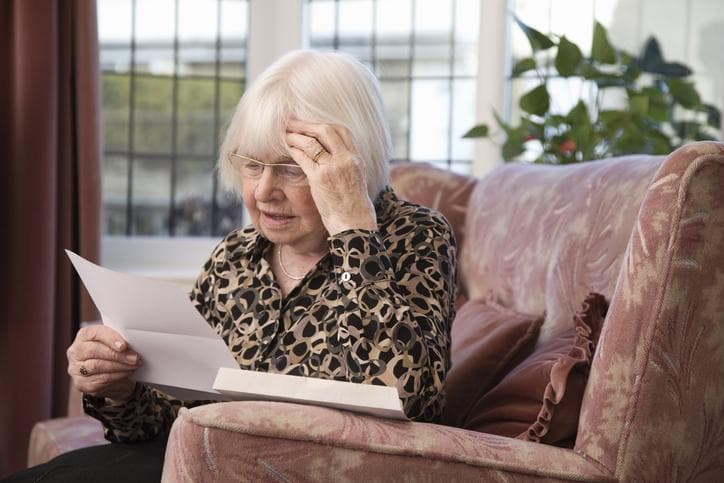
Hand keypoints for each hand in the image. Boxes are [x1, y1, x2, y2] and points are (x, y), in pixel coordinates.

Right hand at [66, 325, 141, 402]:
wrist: (109, 376)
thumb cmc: (113, 353)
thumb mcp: (115, 343)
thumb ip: (119, 340)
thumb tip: (135, 342)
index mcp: (84, 336)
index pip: (94, 333)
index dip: (110, 338)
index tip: (124, 345)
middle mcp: (76, 351)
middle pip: (94, 350)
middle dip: (117, 355)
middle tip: (135, 358)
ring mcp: (76, 369)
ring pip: (97, 366)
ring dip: (119, 366)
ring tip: (134, 365)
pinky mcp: (81, 384)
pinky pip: (100, 379)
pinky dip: (117, 376)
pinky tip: (127, 372)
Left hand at [286, 119, 377, 234]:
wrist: (355, 225)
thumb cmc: (354, 209)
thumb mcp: (357, 183)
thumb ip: (347, 168)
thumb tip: (337, 161)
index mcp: (357, 159)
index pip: (343, 131)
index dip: (325, 124)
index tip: (312, 124)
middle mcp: (346, 160)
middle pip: (326, 130)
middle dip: (307, 124)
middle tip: (292, 122)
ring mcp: (333, 168)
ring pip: (311, 141)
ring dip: (296, 135)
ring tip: (284, 133)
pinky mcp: (320, 178)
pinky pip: (303, 157)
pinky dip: (293, 150)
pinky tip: (286, 148)